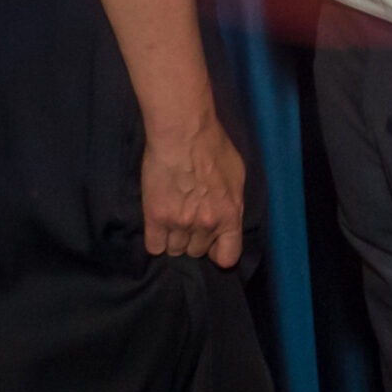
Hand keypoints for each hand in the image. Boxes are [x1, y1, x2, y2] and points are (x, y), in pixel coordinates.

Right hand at [141, 113, 245, 267]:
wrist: (184, 134)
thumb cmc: (214, 147)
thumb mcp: (237, 176)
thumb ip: (233, 203)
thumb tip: (227, 218)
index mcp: (230, 215)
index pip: (228, 257)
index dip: (219, 252)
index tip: (214, 245)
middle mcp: (206, 224)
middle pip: (197, 252)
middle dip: (195, 239)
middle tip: (190, 219)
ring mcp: (179, 223)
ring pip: (175, 251)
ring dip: (175, 238)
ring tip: (174, 217)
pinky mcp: (155, 218)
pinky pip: (154, 247)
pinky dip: (157, 239)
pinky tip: (159, 224)